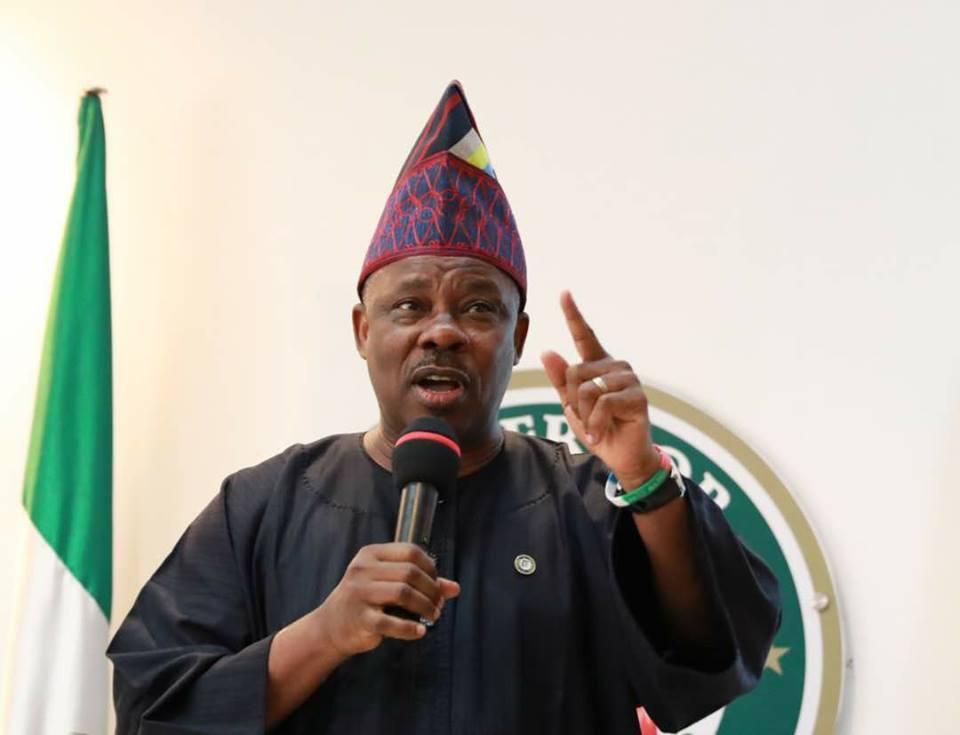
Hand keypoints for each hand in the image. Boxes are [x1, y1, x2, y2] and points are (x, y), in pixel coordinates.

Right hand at [313, 543, 460, 657]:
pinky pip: (390, 622)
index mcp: (371, 555)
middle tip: (439, 604)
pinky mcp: (360, 619)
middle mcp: (363, 570)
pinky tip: (420, 631)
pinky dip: (410, 628)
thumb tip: (455, 588)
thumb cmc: (366, 600)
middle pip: (409, 573)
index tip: (437, 583)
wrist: (331, 626)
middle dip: (431, 589)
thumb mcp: (388, 583)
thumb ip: (421, 582)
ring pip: (403, 593)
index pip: (410, 552)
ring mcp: (360, 594)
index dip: (430, 567)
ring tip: (433, 616)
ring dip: (425, 606)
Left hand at [540, 291, 660, 488]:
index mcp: (598, 365)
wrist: (621, 457)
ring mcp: (629, 379)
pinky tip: (601, 435)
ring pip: (586, 389)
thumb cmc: (599, 428)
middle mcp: (615, 366)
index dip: (573, 314)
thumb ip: (561, 381)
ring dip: (584, 415)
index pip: (584, 336)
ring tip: (596, 426)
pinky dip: (595, 424)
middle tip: (587, 418)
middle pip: (574, 372)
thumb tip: (547, 351)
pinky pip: (601, 404)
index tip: (564, 292)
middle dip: (572, 401)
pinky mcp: (637, 397)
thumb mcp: (572, 406)